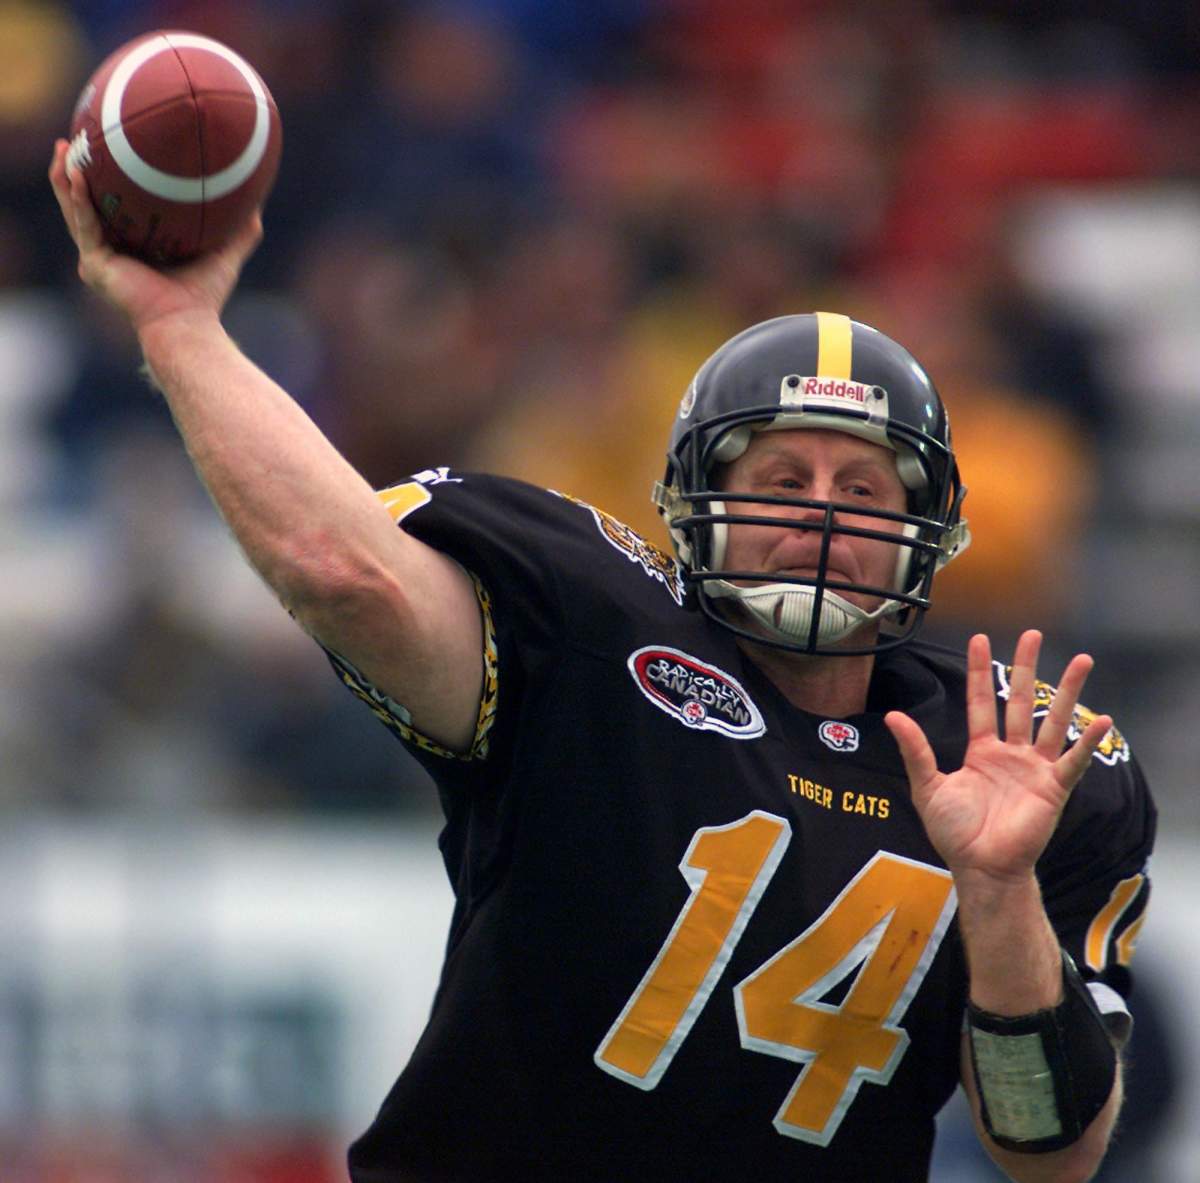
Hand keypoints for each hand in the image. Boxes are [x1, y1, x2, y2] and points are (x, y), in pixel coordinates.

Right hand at [48, 138, 261, 334]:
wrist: (187, 324)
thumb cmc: (205, 297)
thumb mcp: (224, 254)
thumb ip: (240, 232)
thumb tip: (259, 202)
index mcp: (130, 248)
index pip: (112, 208)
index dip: (105, 181)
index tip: (105, 148)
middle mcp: (109, 252)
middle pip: (84, 204)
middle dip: (73, 171)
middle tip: (71, 140)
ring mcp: (98, 259)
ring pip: (74, 209)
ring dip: (64, 177)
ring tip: (63, 147)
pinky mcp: (95, 263)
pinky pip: (83, 223)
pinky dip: (78, 198)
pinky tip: (76, 173)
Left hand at [884, 630, 1112, 884]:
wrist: (980, 867)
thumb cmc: (954, 833)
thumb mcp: (928, 786)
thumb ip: (916, 750)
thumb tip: (894, 716)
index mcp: (981, 751)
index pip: (981, 701)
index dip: (980, 671)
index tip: (980, 639)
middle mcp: (1011, 754)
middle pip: (1020, 701)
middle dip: (1026, 667)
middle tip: (1032, 634)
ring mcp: (1034, 769)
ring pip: (1053, 721)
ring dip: (1068, 692)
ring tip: (1082, 660)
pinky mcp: (1053, 789)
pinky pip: (1073, 760)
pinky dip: (1087, 741)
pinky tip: (1102, 719)